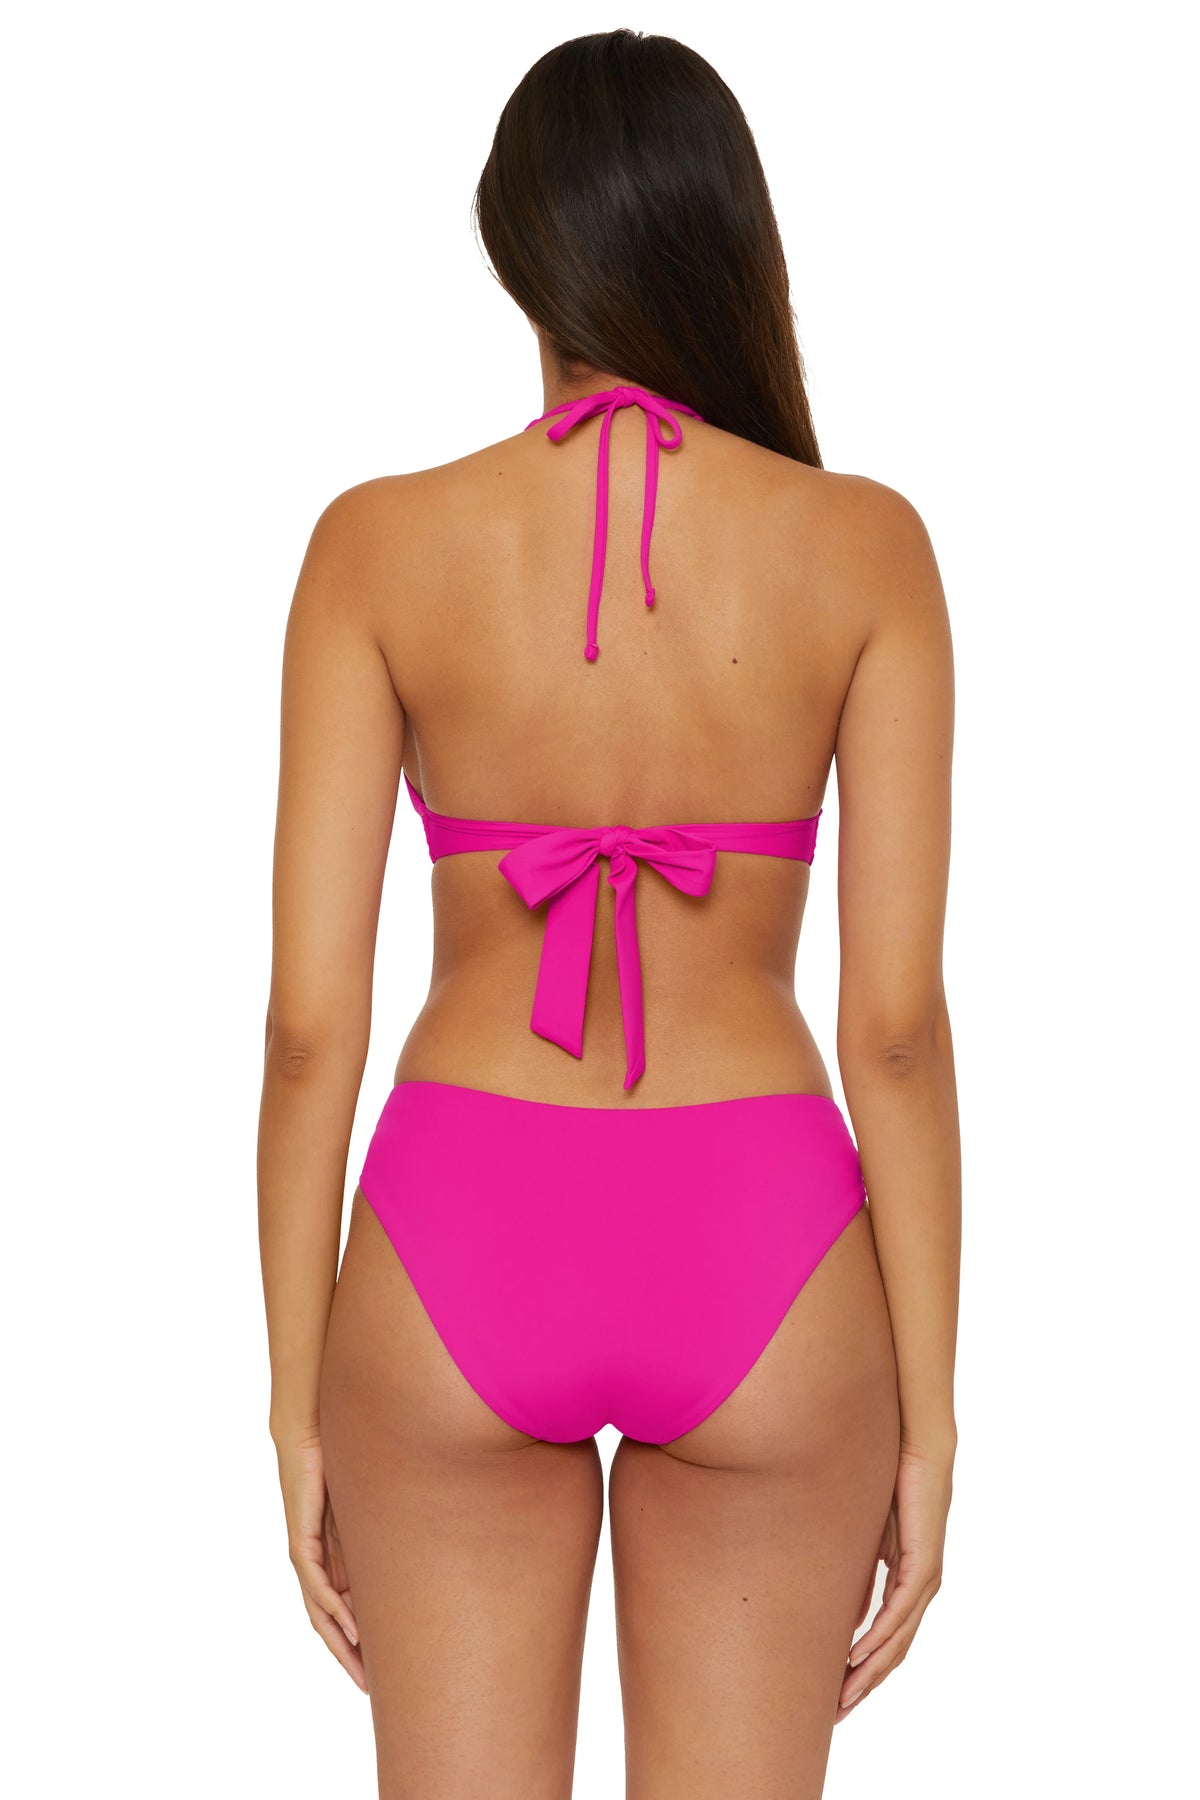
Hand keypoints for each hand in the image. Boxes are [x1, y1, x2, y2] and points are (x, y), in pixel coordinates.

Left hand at [275, 1432, 365, 1691]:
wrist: (314, 1430)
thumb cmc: (345, 1459)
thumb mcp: (374, 1506)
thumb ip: (389, 1529)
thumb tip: (430, 1541)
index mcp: (336, 1556)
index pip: (347, 1610)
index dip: (362, 1640)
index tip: (384, 1667)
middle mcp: (318, 1563)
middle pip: (330, 1622)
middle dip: (350, 1656)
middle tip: (371, 1689)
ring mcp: (307, 1555)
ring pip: (321, 1614)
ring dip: (341, 1645)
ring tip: (362, 1673)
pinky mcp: (301, 1542)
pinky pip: (317, 1586)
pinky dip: (333, 1611)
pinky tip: (350, 1628)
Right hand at [837, 1438, 951, 1717]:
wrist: (917, 1445)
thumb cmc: (892, 1482)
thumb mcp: (867, 1537)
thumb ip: (861, 1576)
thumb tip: (847, 1618)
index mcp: (909, 1583)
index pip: (887, 1639)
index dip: (863, 1669)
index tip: (837, 1693)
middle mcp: (922, 1588)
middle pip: (893, 1652)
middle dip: (864, 1684)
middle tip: (837, 1712)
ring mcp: (926, 1580)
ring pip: (898, 1641)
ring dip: (869, 1671)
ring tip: (844, 1696)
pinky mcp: (924, 1565)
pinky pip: (900, 1612)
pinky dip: (878, 1637)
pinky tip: (857, 1655)